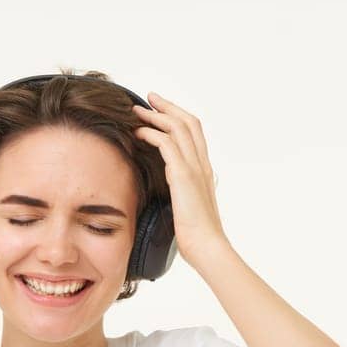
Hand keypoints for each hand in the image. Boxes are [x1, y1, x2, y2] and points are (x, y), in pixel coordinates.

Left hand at [130, 93, 231, 267]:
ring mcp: (195, 168)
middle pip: (188, 122)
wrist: (208, 248)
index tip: (161, 109)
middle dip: (167, 107)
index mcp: (205, 171)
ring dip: (156, 116)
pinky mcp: (184, 176)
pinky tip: (139, 133)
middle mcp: (203, 165)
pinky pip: (167, 145)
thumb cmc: (197, 236)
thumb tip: (169, 195)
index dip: (178, 116)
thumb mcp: (188, 209)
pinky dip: (152, 134)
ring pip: (178, 128)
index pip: (195, 133)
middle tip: (149, 98)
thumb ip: (181, 195)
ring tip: (138, 112)